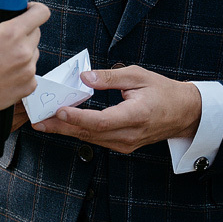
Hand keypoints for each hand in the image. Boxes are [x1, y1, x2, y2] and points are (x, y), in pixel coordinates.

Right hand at [0, 2, 48, 123]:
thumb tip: (2, 23)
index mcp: (11, 32)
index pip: (41, 13)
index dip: (35, 9)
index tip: (28, 11)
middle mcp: (24, 50)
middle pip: (36, 32)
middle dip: (24, 32)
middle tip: (7, 40)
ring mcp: (28, 69)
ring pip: (33, 53)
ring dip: (23, 52)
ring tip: (2, 60)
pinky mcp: (29, 85)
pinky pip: (30, 71)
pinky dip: (21, 71)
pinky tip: (4, 74)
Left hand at [33, 65, 200, 152]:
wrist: (184, 113)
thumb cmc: (162, 91)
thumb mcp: (138, 76)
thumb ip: (110, 78)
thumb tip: (84, 77)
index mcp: (135, 116)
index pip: (101, 121)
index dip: (78, 118)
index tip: (59, 111)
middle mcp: (129, 135)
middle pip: (89, 133)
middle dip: (61, 126)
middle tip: (38, 120)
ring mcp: (125, 143)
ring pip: (90, 138)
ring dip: (66, 130)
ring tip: (44, 121)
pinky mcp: (122, 145)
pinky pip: (96, 139)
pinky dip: (78, 131)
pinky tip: (63, 123)